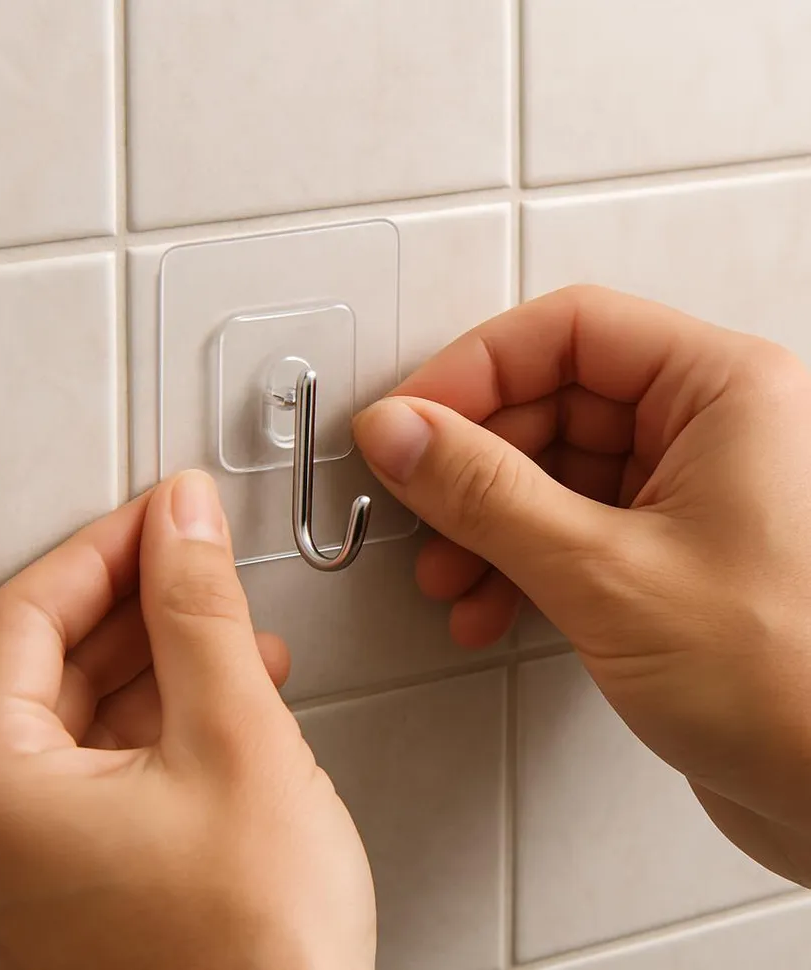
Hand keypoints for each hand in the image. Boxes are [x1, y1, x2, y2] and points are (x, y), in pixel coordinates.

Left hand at [0, 471, 374, 969]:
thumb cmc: (258, 951)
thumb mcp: (236, 735)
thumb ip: (199, 609)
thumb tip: (183, 517)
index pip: (28, 617)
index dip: (105, 548)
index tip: (165, 514)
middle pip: (49, 668)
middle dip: (139, 606)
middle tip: (200, 560)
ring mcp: (17, 878)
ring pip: (80, 723)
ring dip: (160, 665)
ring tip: (236, 636)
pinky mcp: (65, 898)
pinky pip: (98, 777)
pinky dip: (159, 727)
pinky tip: (224, 701)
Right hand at [353, 284, 810, 887]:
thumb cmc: (793, 688)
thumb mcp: (605, 574)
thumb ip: (485, 494)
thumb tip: (401, 433)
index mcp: (722, 392)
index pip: (568, 333)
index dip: (473, 371)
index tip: (407, 421)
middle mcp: (708, 430)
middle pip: (551, 402)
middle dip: (472, 465)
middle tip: (418, 507)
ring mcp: (685, 494)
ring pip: (550, 471)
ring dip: (485, 522)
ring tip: (450, 576)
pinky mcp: (664, 554)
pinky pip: (567, 527)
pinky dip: (516, 562)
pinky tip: (489, 606)